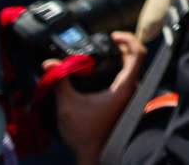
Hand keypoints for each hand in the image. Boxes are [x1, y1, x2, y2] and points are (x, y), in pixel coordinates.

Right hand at [49, 31, 145, 164]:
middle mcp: (132, 90)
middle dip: (123, 45)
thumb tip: (49, 64)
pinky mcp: (125, 102)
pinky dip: (119, 68)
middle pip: (136, 59)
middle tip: (107, 40)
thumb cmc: (85, 134)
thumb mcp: (68, 105)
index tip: (113, 36)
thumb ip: (59, 81)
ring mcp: (130, 97)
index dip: (129, 39)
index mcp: (124, 88)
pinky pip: (128, 78)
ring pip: (133, 69)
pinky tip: (105, 70)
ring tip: (106, 51)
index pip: (138, 54)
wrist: (93, 154)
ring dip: (122, 57)